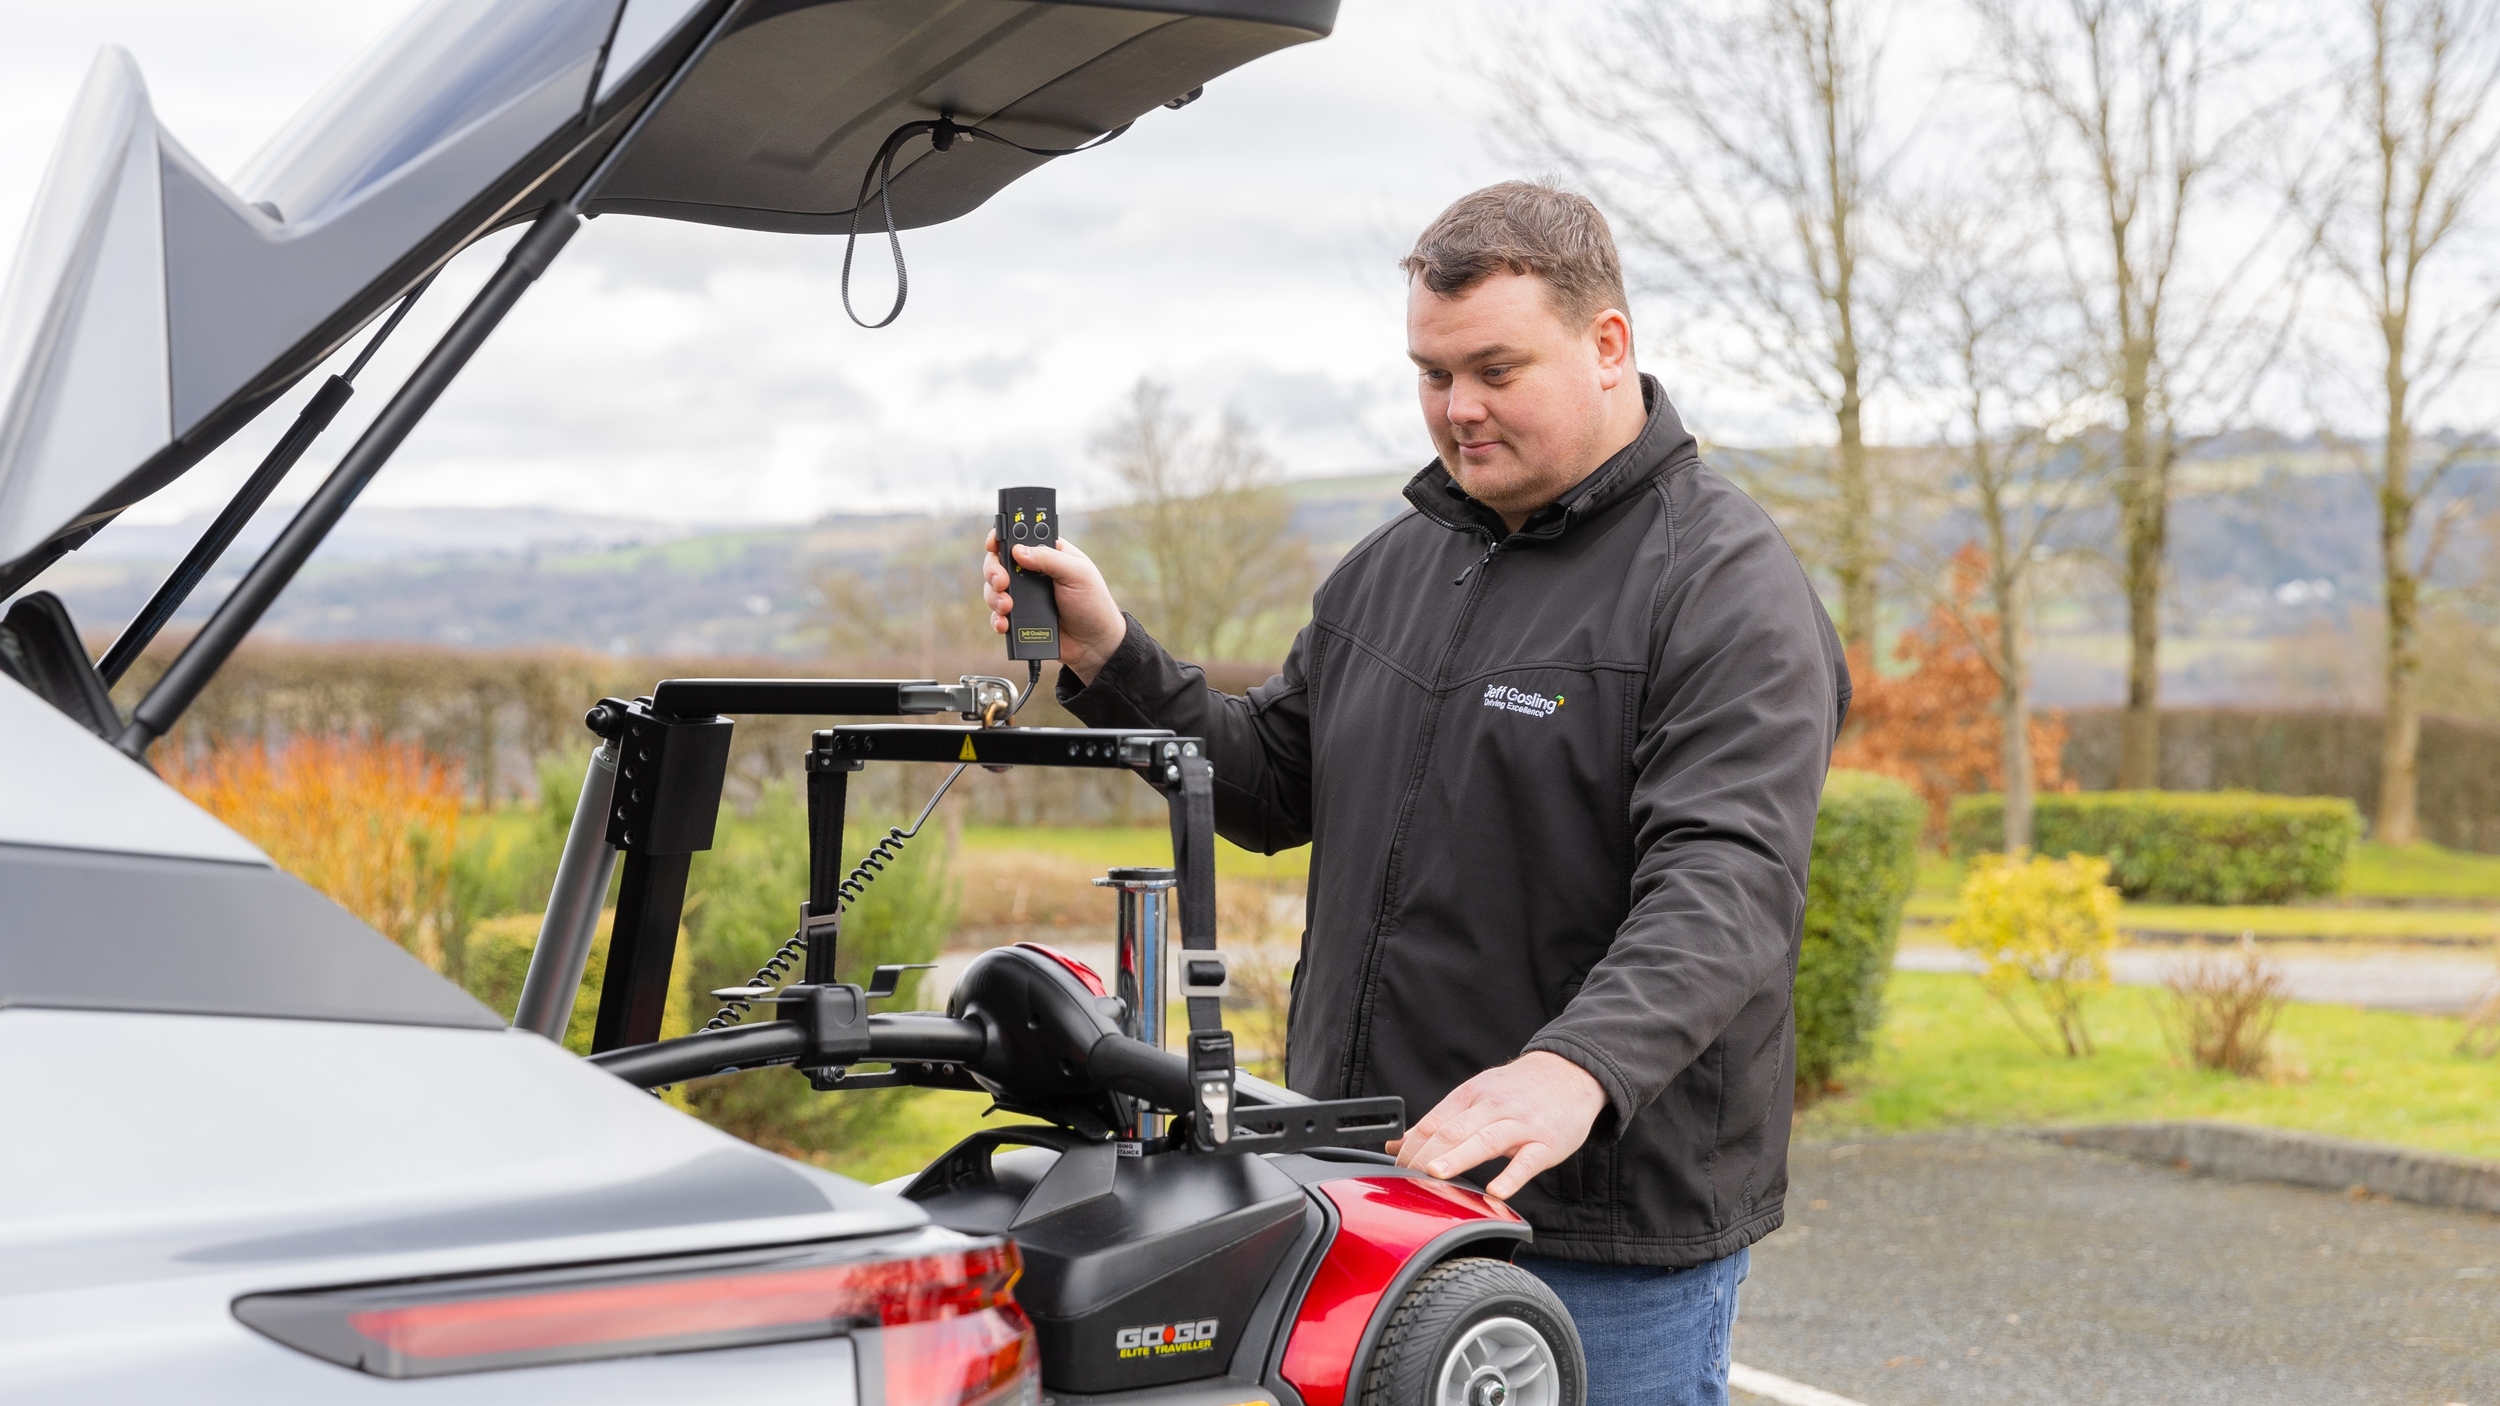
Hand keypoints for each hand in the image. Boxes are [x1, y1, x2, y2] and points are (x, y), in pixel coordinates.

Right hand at [982, 530, 1127, 683]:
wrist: (1094, 644)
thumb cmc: (1093, 604)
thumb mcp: (1078, 574)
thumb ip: (1049, 558)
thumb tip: (1018, 551)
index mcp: (1048, 553)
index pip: (1018, 537)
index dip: (1001, 536)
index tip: (992, 544)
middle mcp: (1032, 572)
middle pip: (998, 562)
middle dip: (993, 570)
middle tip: (1002, 582)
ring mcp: (1023, 596)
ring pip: (993, 589)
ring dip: (994, 596)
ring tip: (1007, 606)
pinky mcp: (1019, 618)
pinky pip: (997, 616)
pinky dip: (997, 619)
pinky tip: (1005, 624)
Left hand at [1389, 1051, 1607, 1201]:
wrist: (1570, 1072)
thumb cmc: (1518, 1090)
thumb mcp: (1476, 1096)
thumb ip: (1439, 1123)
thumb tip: (1396, 1145)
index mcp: (1472, 1095)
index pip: (1434, 1121)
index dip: (1412, 1146)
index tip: (1396, 1168)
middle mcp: (1494, 1106)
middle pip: (1454, 1131)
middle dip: (1427, 1154)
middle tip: (1406, 1177)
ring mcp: (1522, 1124)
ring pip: (1486, 1140)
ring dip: (1459, 1157)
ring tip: (1436, 1174)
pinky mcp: (1547, 1142)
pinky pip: (1528, 1161)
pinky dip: (1511, 1176)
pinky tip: (1496, 1191)